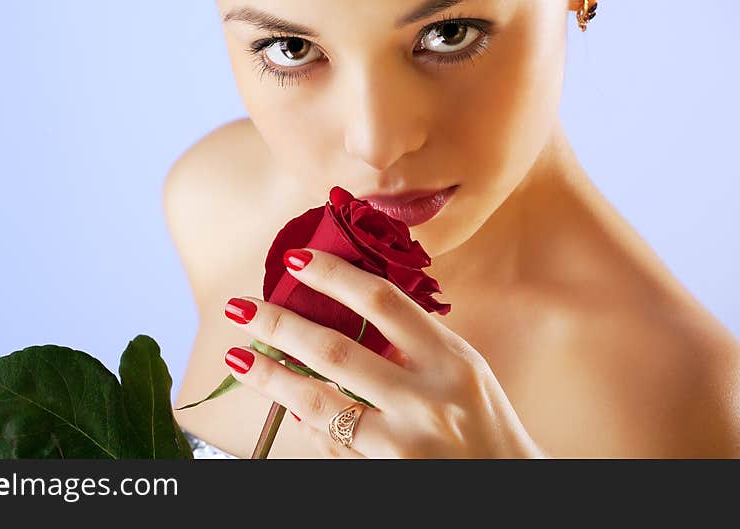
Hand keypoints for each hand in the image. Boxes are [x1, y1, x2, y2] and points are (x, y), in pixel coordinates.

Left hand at [222, 248, 546, 458]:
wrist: (509, 488)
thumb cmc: (484, 421)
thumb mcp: (463, 369)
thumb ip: (414, 340)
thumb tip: (344, 308)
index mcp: (451, 359)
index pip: (384, 302)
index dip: (334, 275)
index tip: (295, 259)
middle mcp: (428, 399)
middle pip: (337, 351)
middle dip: (280, 325)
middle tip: (241, 307)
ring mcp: (405, 444)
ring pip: (319, 403)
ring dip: (271, 377)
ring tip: (237, 359)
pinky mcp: (386, 476)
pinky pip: (332, 445)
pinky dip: (304, 423)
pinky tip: (282, 403)